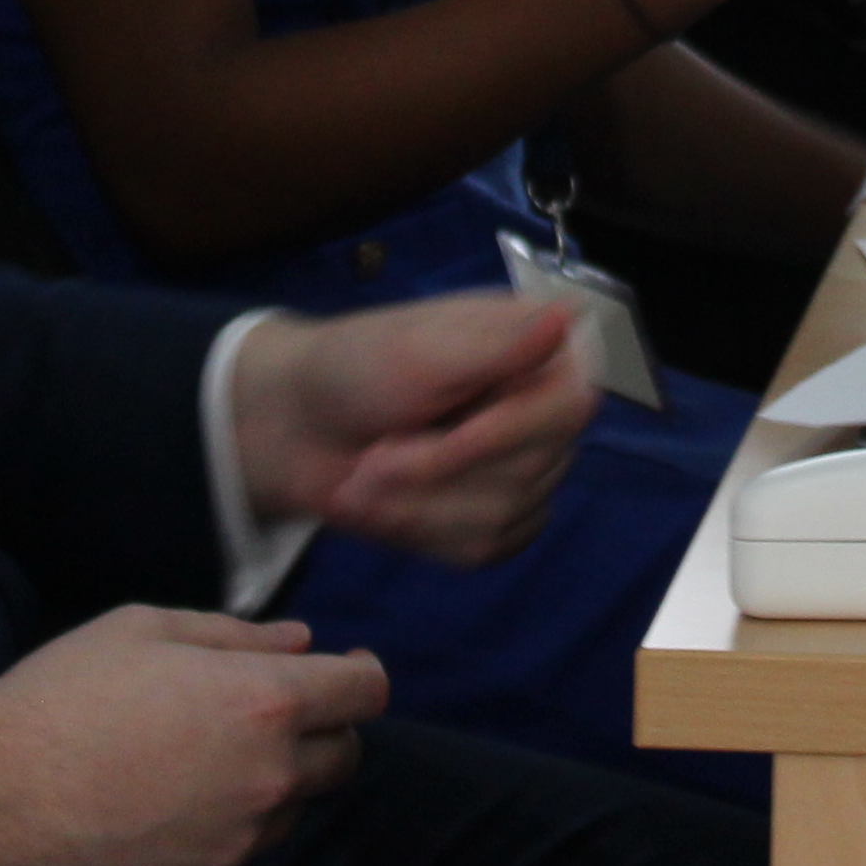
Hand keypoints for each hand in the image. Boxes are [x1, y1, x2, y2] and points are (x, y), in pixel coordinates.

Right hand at [0, 607, 384, 865]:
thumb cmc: (63, 694)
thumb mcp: (147, 629)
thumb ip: (238, 633)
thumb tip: (302, 641)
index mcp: (264, 701)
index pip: (366, 692)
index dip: (358, 675)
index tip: (343, 670)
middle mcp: (268, 776)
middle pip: (345, 756)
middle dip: (322, 728)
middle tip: (269, 712)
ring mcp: (239, 840)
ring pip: (297, 808)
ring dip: (276, 781)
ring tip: (202, 758)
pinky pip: (245, 852)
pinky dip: (231, 827)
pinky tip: (173, 804)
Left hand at [232, 296, 595, 563]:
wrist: (297, 428)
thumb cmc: (354, 369)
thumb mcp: (418, 352)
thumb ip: (495, 347)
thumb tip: (568, 315)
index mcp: (539, 352)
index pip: (569, 407)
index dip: (499, 434)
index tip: (432, 431)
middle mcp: (545, 412)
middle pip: (530, 471)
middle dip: (434, 471)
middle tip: (373, 456)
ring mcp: (528, 473)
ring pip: (502, 518)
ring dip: (416, 506)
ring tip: (365, 480)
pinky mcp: (500, 524)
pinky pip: (481, 549)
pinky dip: (419, 533)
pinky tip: (384, 506)